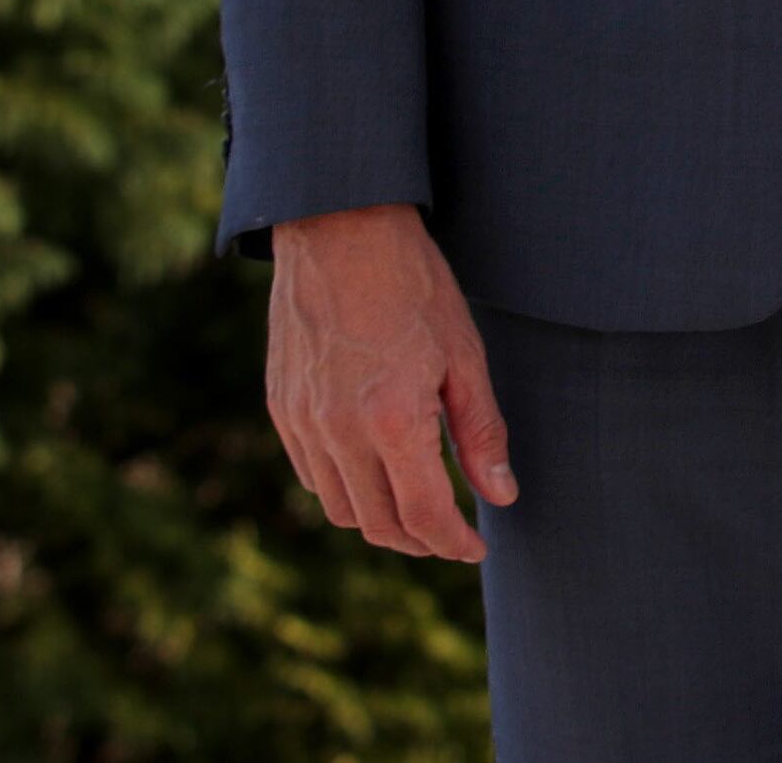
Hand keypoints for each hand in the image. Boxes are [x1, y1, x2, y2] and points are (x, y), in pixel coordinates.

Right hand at [266, 203, 514, 560]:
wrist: (340, 232)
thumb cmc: (415, 287)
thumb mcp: (465, 357)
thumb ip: (480, 433)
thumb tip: (501, 496)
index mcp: (393, 421)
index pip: (423, 514)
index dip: (452, 542)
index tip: (476, 548)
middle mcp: (339, 432)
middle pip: (377, 524)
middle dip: (419, 540)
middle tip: (450, 534)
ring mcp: (302, 423)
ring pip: (339, 508)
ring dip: (379, 519)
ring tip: (416, 505)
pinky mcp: (280, 408)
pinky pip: (311, 474)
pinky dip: (344, 487)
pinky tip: (374, 469)